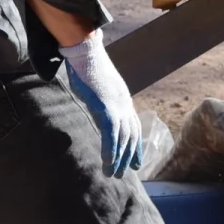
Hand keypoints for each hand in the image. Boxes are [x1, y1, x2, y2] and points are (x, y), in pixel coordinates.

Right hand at [59, 33, 141, 177]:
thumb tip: (92, 102)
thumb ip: (98, 96)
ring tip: (113, 173)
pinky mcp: (106, 107)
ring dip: (119, 158)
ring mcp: (116, 105)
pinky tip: (108, 162)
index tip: (137, 161)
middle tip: (126, 173)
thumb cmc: (85, 63)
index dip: (136, 145)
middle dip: (129, 155)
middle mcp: (124, 103)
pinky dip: (111, 149)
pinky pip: (111, 134)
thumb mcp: (96, 84)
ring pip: (122, 138)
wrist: (86, 50)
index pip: (133, 126)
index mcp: (122, 98)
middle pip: (131, 135)